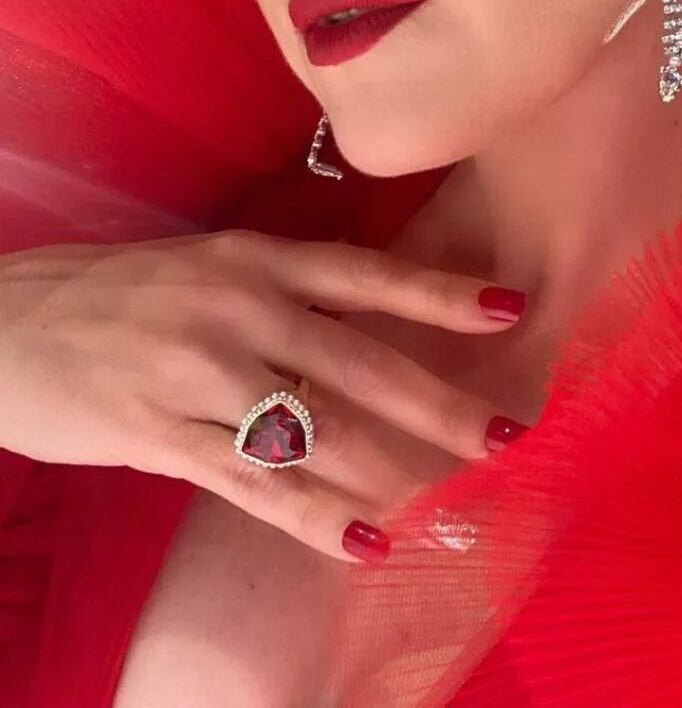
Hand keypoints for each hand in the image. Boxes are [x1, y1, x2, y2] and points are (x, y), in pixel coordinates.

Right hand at [0, 230, 527, 560]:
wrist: (9, 320)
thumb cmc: (126, 293)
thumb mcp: (212, 265)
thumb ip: (289, 289)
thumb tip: (377, 319)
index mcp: (256, 258)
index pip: (368, 274)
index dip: (441, 292)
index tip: (512, 310)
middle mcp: (238, 307)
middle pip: (360, 361)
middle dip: (439, 403)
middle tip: (508, 435)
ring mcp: (199, 371)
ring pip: (315, 430)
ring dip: (391, 471)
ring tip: (454, 504)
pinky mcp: (158, 433)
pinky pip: (252, 483)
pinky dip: (314, 516)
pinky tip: (365, 542)